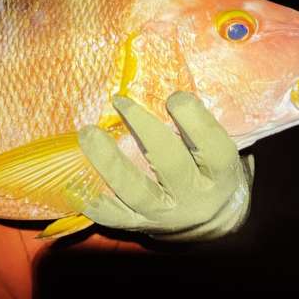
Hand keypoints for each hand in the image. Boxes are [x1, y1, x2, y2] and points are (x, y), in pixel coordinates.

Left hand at [77, 92, 253, 240]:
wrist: (212, 224)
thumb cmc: (212, 171)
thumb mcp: (220, 149)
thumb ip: (203, 123)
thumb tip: (176, 74)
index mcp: (221, 176)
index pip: (215, 149)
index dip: (195, 121)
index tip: (174, 96)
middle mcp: (195, 198)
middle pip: (170, 165)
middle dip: (144, 130)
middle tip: (120, 101)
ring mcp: (165, 215)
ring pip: (135, 191)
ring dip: (109, 161)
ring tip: (88, 133)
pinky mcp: (140, 225)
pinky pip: (114, 217)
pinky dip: (95, 200)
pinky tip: (76, 180)